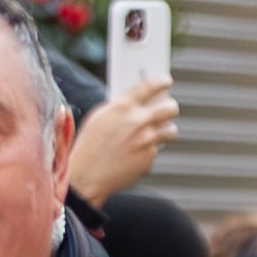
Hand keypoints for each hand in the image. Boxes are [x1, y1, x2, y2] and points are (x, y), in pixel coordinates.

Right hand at [65, 78, 177, 203]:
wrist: (86, 176)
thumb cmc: (88, 145)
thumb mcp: (99, 118)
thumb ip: (120, 108)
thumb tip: (138, 101)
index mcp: (121, 107)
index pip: (150, 86)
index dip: (161, 81)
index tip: (166, 81)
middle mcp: (137, 121)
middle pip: (170, 108)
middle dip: (169, 107)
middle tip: (167, 108)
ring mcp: (147, 140)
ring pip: (171, 130)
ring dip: (165, 130)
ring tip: (153, 132)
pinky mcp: (150, 157)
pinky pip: (157, 149)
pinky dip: (149, 149)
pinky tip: (134, 153)